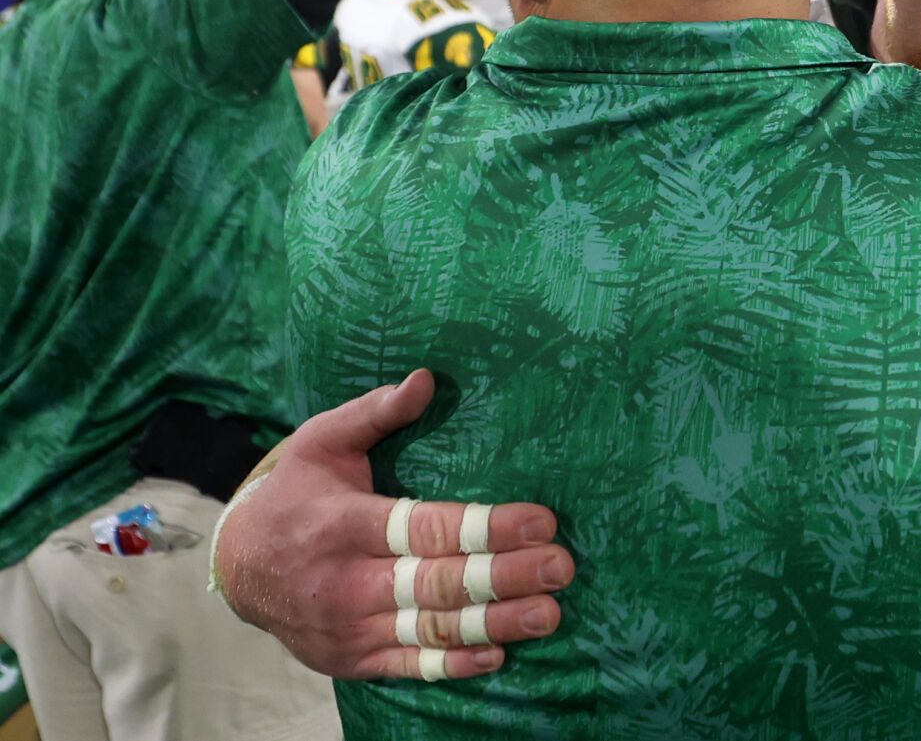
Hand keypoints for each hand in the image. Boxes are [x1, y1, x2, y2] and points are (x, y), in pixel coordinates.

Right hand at [213, 370, 575, 680]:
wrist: (235, 566)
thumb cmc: (293, 493)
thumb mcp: (320, 441)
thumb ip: (374, 412)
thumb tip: (426, 379)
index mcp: (344, 524)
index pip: (426, 528)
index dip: (486, 528)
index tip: (542, 521)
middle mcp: (345, 581)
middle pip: (437, 583)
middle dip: (505, 576)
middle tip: (561, 568)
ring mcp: (346, 627)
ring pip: (430, 629)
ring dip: (495, 624)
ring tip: (549, 613)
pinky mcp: (350, 659)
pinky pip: (407, 665)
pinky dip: (452, 664)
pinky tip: (498, 655)